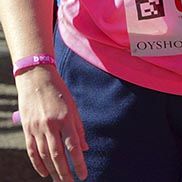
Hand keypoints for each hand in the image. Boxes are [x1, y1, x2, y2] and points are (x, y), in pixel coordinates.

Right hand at [15, 66, 87, 180]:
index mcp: (65, 119)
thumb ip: (79, 129)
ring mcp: (37, 129)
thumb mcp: (73, 107)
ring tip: (60, 181)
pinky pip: (32, 151)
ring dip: (53, 171)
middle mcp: (50, 125)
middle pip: (57, 155)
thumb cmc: (59, 92)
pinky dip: (38, 164)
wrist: (36, 79)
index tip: (84, 175)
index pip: (73, 147)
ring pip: (44, 156)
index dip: (78, 163)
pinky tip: (45, 172)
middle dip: (65, 173)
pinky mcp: (27, 130)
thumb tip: (84, 149)